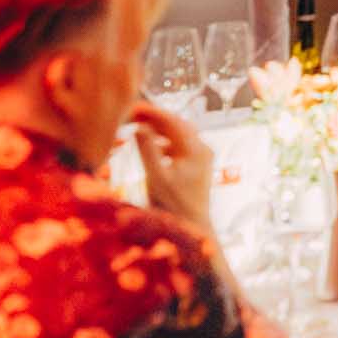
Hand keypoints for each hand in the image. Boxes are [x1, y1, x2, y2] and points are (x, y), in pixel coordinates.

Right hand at [131, 102, 213, 233]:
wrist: (192, 229)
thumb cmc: (172, 206)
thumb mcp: (156, 177)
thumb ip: (148, 150)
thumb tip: (140, 127)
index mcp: (195, 150)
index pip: (173, 122)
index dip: (153, 113)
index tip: (134, 107)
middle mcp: (203, 150)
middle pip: (179, 125)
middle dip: (156, 118)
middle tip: (134, 113)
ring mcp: (203, 159)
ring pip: (181, 135)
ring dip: (161, 129)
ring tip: (140, 126)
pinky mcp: (199, 168)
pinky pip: (182, 147)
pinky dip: (166, 143)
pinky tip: (153, 147)